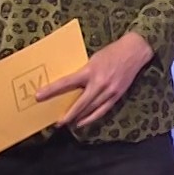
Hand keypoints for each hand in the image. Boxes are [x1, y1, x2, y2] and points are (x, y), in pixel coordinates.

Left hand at [39, 32, 153, 129]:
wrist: (134, 51)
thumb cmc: (111, 52)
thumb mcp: (93, 59)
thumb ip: (83, 72)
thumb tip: (70, 84)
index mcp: (90, 70)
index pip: (66, 83)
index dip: (51, 90)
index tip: (39, 96)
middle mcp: (99, 83)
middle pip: (79, 103)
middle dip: (67, 114)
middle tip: (57, 122)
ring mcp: (109, 91)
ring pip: (91, 109)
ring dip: (78, 117)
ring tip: (67, 123)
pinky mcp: (117, 96)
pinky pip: (102, 110)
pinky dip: (92, 117)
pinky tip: (83, 122)